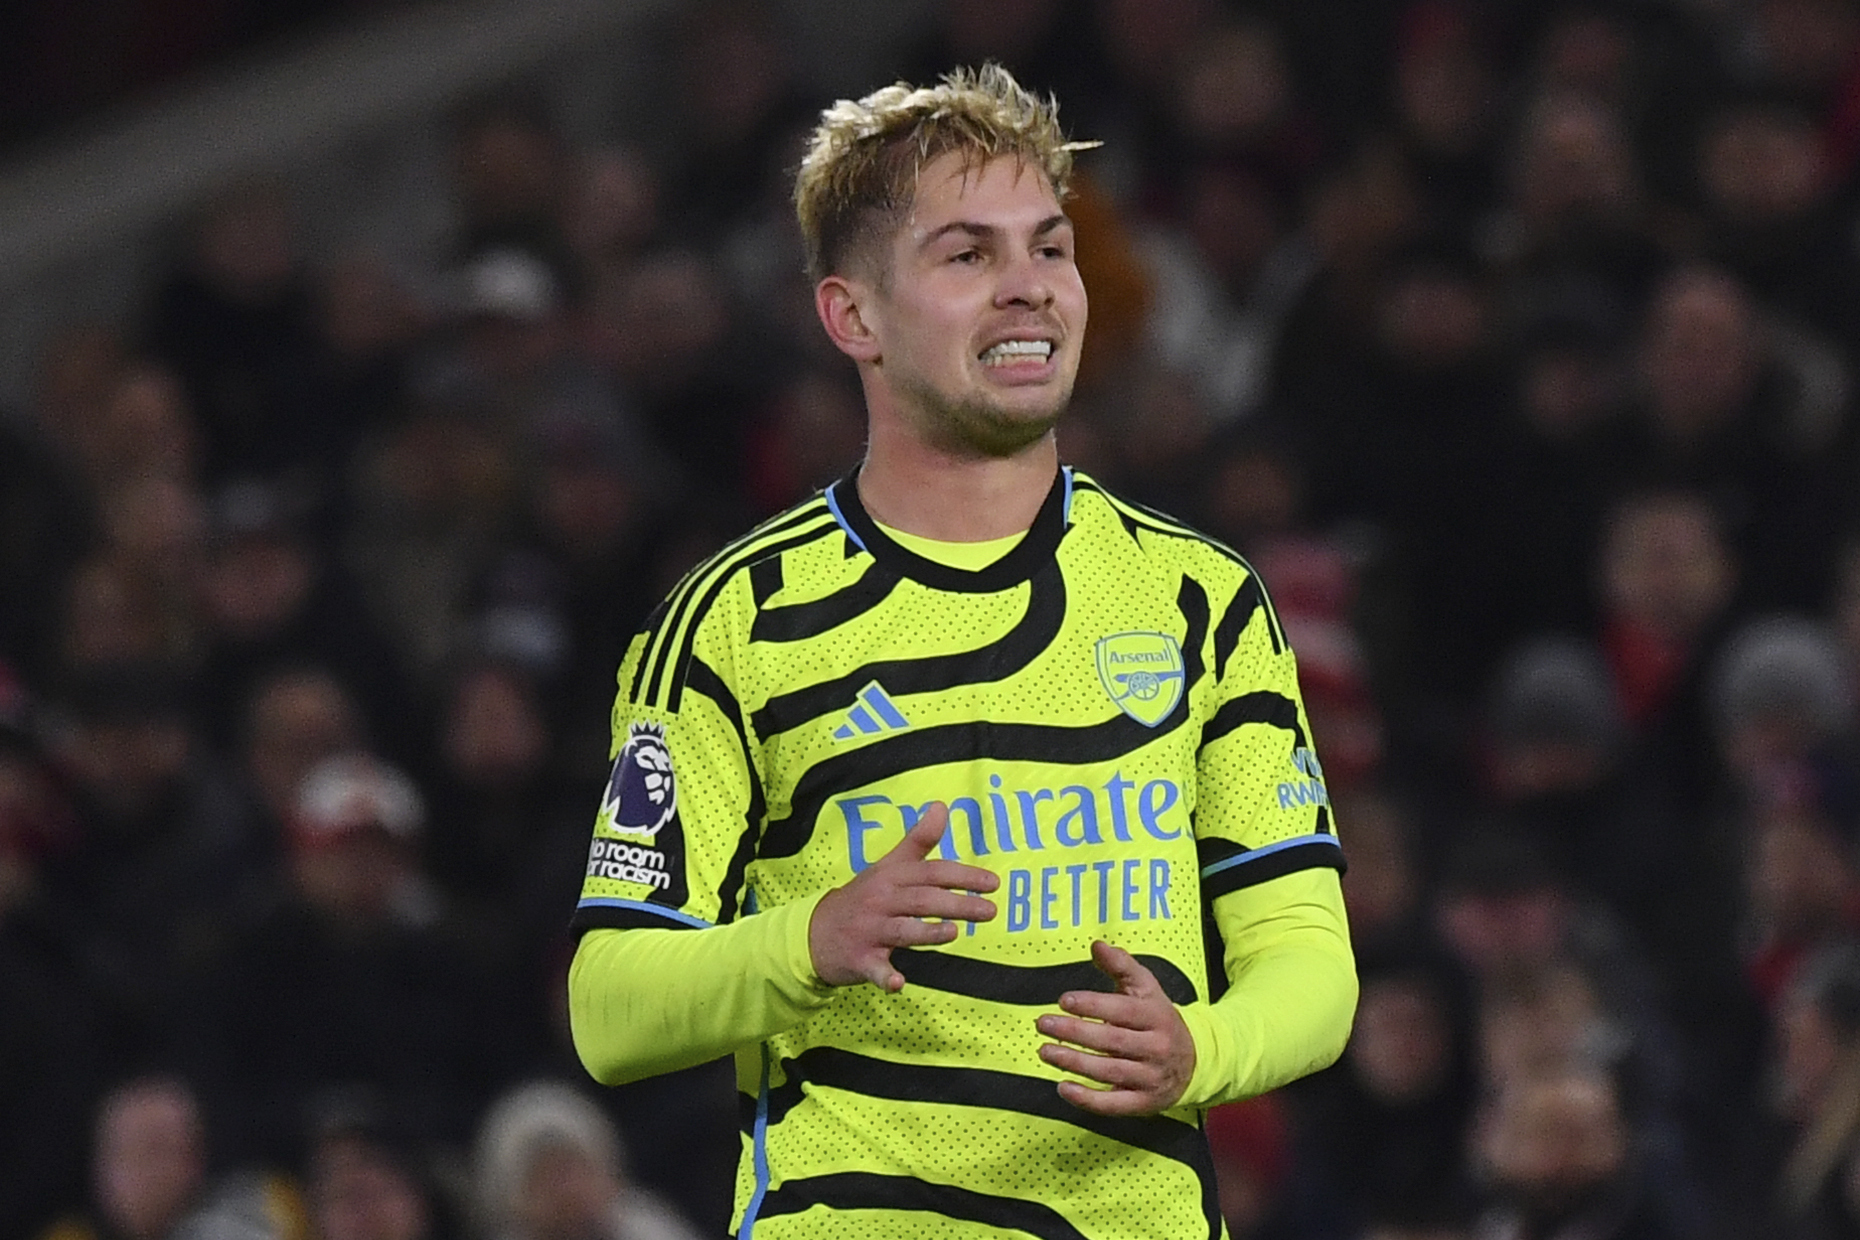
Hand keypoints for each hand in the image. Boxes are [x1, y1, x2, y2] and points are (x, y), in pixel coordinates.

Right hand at [808, 803, 998, 991]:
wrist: (815, 931)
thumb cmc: (863, 897)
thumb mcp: (888, 865)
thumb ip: (918, 839)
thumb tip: (942, 806)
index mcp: (891, 877)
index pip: (931, 872)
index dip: (962, 875)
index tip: (992, 883)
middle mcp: (881, 901)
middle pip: (922, 900)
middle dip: (957, 904)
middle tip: (990, 911)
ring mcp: (869, 931)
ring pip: (902, 931)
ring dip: (927, 933)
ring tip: (954, 932)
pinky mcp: (860, 959)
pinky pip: (875, 969)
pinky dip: (886, 977)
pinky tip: (898, 983)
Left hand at [1035, 939, 1196, 1115]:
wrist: (1194, 1061)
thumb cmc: (1158, 1019)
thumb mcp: (1146, 989)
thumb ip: (1121, 965)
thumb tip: (1097, 945)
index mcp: (1157, 1016)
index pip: (1123, 1011)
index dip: (1092, 1005)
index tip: (1064, 1001)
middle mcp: (1156, 1048)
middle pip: (1112, 1041)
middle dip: (1074, 1033)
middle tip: (1043, 1024)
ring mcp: (1150, 1078)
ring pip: (1109, 1072)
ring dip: (1073, 1063)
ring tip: (1045, 1051)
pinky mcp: (1144, 1103)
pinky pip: (1113, 1105)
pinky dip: (1087, 1099)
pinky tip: (1063, 1087)